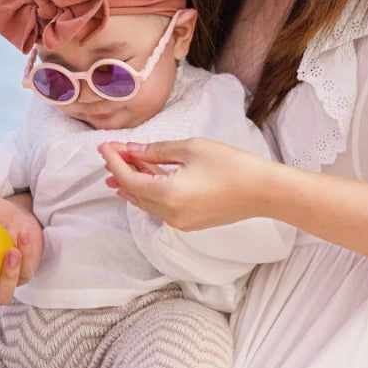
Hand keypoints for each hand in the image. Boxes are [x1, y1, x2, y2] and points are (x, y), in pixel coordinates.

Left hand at [98, 139, 271, 230]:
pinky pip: (160, 207)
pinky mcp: (190, 222)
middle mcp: (169, 215)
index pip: (128, 178)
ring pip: (146, 202)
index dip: (114, 160)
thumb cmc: (231, 165)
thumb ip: (157, 151)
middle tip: (111, 151)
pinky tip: (147, 176)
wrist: (264, 191)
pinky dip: (150, 190)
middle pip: (134, 193)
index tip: (104, 145)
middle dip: (120, 171)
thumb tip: (133, 150)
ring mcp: (180, 222)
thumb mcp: (191, 148)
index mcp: (167, 195)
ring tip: (122, 165)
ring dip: (133, 182)